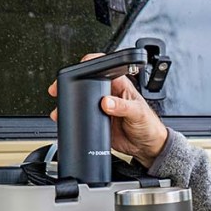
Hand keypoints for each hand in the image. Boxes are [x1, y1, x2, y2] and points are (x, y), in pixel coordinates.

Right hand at [48, 53, 168, 166]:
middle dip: (72, 86)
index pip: (102, 68)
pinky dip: (74, 119)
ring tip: (61, 108)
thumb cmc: (149, 125)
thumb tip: (106, 102)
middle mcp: (109, 94)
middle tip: (61, 90)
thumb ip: (122, 107)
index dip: (89, 64)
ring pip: (82, 101)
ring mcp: (102, 108)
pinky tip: (69, 121)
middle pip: (87, 84)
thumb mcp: (138, 113)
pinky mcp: (98, 122)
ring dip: (70, 104)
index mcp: (120, 85)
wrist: (147, 147)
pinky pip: (83, 118)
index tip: (78, 68)